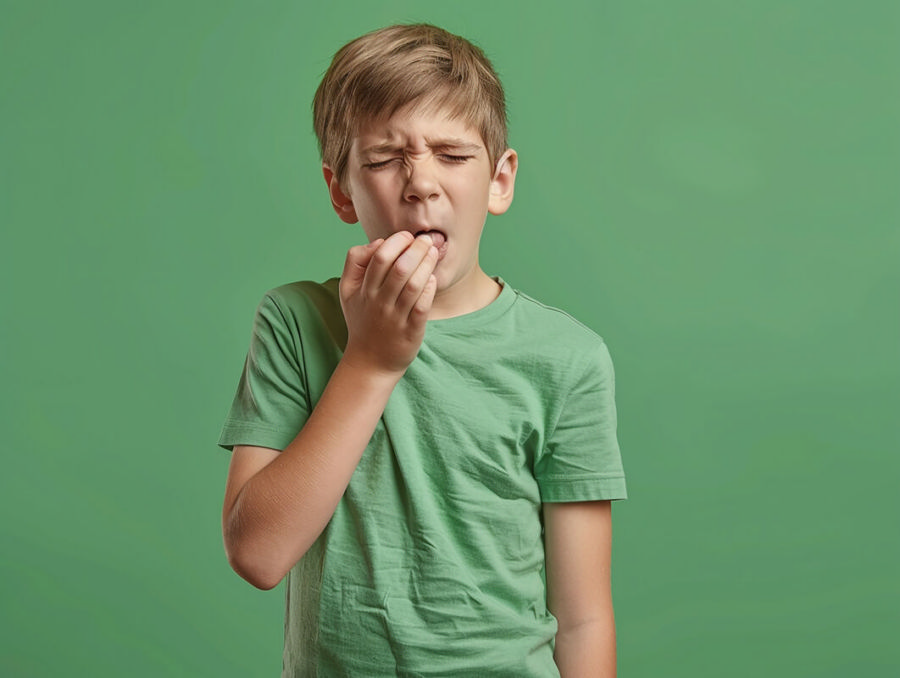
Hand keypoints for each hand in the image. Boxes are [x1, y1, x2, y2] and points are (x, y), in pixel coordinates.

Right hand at [339, 231, 437, 374]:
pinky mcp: (411, 331)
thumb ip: (355, 262)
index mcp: (363, 290)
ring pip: (413, 285)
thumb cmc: (363, 319)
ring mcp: (395, 318)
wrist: (370, 362)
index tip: (408, 237)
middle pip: (399, 268)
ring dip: (426, 265)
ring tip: (434, 252)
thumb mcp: (347, 291)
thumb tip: (379, 242)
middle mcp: (378, 302)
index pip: (379, 257)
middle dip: (416, 249)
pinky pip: (422, 306)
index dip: (396, 242)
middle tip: (426, 240)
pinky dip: (429, 289)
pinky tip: (432, 279)